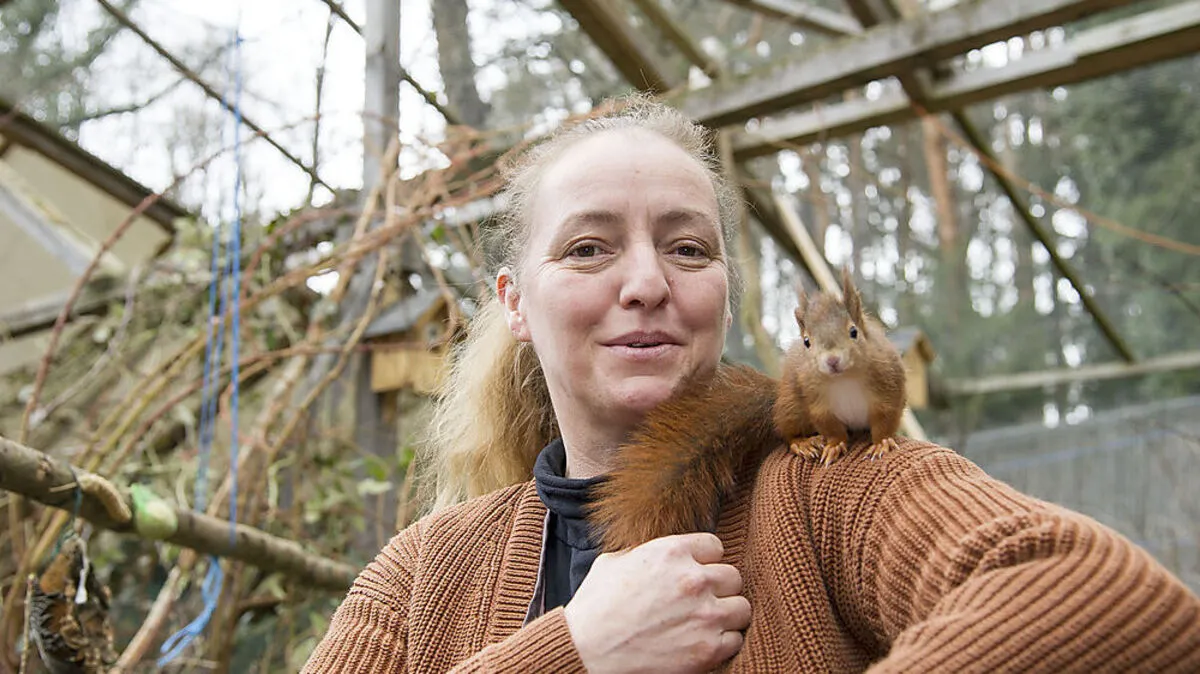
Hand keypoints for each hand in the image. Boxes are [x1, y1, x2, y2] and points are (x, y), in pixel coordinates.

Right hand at [563, 533, 749, 672]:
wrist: (586, 651)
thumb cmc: (595, 607)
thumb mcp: (613, 562)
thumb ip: (645, 552)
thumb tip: (658, 552)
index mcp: (672, 551)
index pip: (715, 546)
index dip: (704, 561)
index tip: (695, 573)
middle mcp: (694, 579)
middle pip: (733, 576)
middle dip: (718, 588)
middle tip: (701, 601)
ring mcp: (705, 615)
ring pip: (742, 608)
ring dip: (726, 615)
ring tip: (706, 623)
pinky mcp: (708, 649)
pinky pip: (735, 640)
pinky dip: (722, 643)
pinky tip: (702, 642)